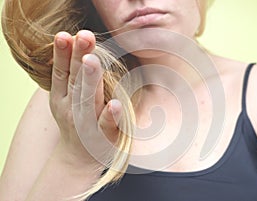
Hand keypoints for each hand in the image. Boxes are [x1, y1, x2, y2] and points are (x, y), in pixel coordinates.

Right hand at [50, 30, 121, 165]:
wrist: (79, 156)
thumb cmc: (76, 120)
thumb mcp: (65, 98)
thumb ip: (68, 75)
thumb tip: (72, 43)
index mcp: (62, 97)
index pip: (61, 72)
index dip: (61, 54)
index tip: (65, 35)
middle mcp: (72, 108)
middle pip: (75, 81)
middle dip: (78, 58)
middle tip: (83, 37)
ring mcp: (87, 123)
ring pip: (88, 99)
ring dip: (91, 80)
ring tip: (92, 61)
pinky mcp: (103, 137)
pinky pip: (106, 125)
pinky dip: (109, 116)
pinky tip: (114, 104)